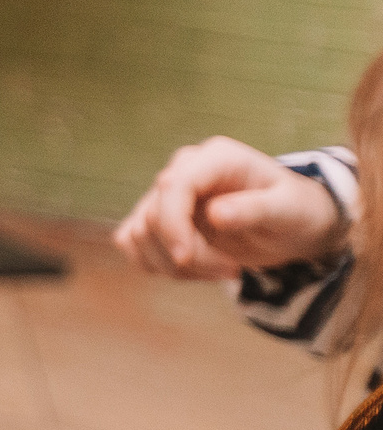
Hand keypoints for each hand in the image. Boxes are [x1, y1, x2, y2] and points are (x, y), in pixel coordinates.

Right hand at [114, 136, 347, 279]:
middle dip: (186, 255)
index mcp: (215, 158)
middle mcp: (184, 170)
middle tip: (231, 270)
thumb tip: (215, 213)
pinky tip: (195, 270)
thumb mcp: (289, 210)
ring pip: (139, 233)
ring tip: (219, 270)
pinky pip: (133, 243)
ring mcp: (166, 194)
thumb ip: (255, 209)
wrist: (294, 224)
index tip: (186, 259)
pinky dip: (157, 265)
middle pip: (153, 216)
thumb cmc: (296, 211)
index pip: (172, 186)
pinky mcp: (158, 218)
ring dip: (173, 265)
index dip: (172, 225)